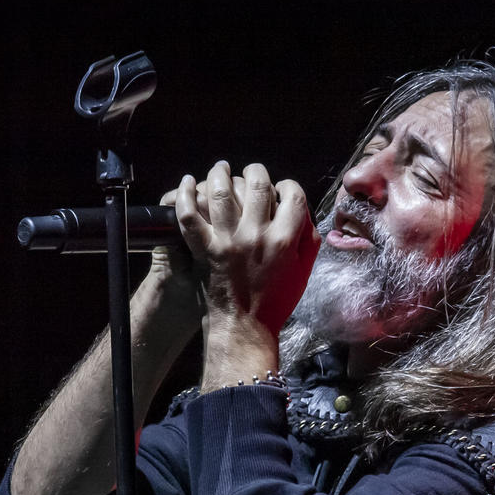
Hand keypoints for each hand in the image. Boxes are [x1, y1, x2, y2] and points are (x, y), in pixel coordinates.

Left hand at [176, 161, 319, 339]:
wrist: (244, 326)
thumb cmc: (276, 301)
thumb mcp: (304, 272)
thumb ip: (309, 240)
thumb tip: (303, 215)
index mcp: (284, 240)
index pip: (292, 195)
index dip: (288, 186)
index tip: (283, 189)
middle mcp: (256, 235)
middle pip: (257, 184)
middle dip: (256, 171)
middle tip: (252, 172)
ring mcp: (227, 240)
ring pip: (222, 191)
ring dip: (221, 174)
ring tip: (221, 169)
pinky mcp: (204, 248)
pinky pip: (189, 215)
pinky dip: (185, 194)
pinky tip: (189, 182)